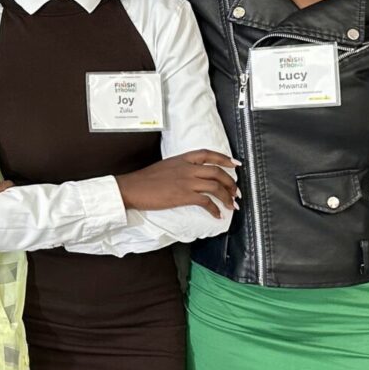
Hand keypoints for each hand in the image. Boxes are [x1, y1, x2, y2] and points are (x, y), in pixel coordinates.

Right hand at [115, 150, 239, 216]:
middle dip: (230, 182)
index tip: (236, 164)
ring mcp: (186, 181)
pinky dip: (215, 209)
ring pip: (215, 186)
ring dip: (227, 196)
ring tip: (232, 205)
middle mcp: (187, 168)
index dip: (224, 158)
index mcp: (182, 158)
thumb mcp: (166, 166)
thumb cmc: (145, 179)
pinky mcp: (184, 195)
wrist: (132, 188)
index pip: (208, 154)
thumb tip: (191, 176)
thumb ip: (180, 168)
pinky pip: (206, 201)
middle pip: (217, 171)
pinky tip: (217, 215)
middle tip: (236, 192)